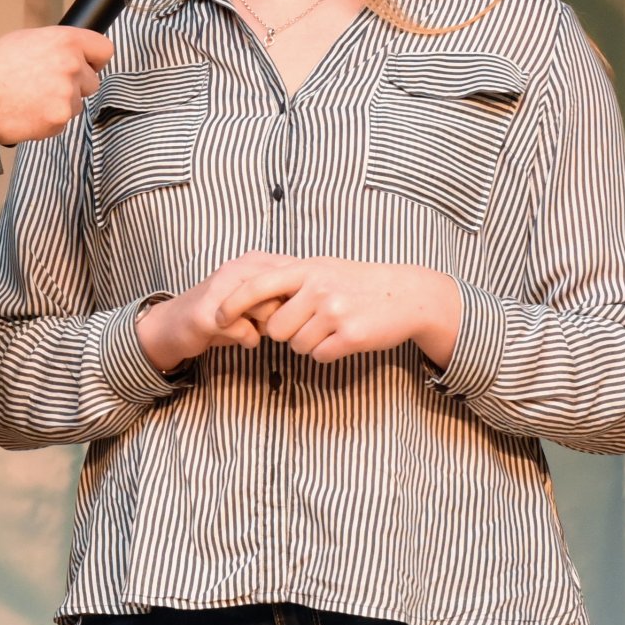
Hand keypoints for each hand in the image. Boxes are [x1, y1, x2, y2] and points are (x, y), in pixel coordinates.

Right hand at [0, 26, 111, 144]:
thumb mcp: (24, 40)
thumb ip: (54, 46)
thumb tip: (68, 53)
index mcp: (64, 40)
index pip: (104, 49)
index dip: (94, 60)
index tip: (87, 66)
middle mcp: (71, 65)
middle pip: (93, 81)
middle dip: (75, 86)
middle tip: (46, 86)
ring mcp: (67, 94)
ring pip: (76, 103)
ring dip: (59, 104)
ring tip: (29, 99)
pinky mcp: (59, 119)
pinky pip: (61, 122)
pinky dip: (47, 120)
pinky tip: (26, 112)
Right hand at [135, 250, 295, 371]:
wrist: (175, 324)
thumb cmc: (224, 312)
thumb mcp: (257, 297)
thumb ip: (283, 295)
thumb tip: (315, 304)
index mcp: (253, 260)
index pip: (296, 273)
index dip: (300, 296)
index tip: (291, 309)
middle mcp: (237, 268)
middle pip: (285, 292)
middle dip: (285, 312)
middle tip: (274, 322)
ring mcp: (221, 288)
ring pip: (267, 309)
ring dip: (268, 326)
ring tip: (259, 329)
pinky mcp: (207, 314)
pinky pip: (246, 331)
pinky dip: (249, 339)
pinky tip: (245, 339)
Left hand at [216, 258, 461, 366]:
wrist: (406, 294)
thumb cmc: (356, 282)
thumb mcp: (322, 268)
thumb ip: (288, 280)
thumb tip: (250, 300)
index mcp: (305, 269)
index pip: (256, 286)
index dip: (233, 304)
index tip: (218, 318)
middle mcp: (317, 288)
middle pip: (275, 328)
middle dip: (285, 333)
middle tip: (308, 323)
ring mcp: (335, 312)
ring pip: (296, 345)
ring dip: (308, 343)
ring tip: (330, 327)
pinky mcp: (351, 336)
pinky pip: (319, 355)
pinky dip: (327, 352)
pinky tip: (343, 338)